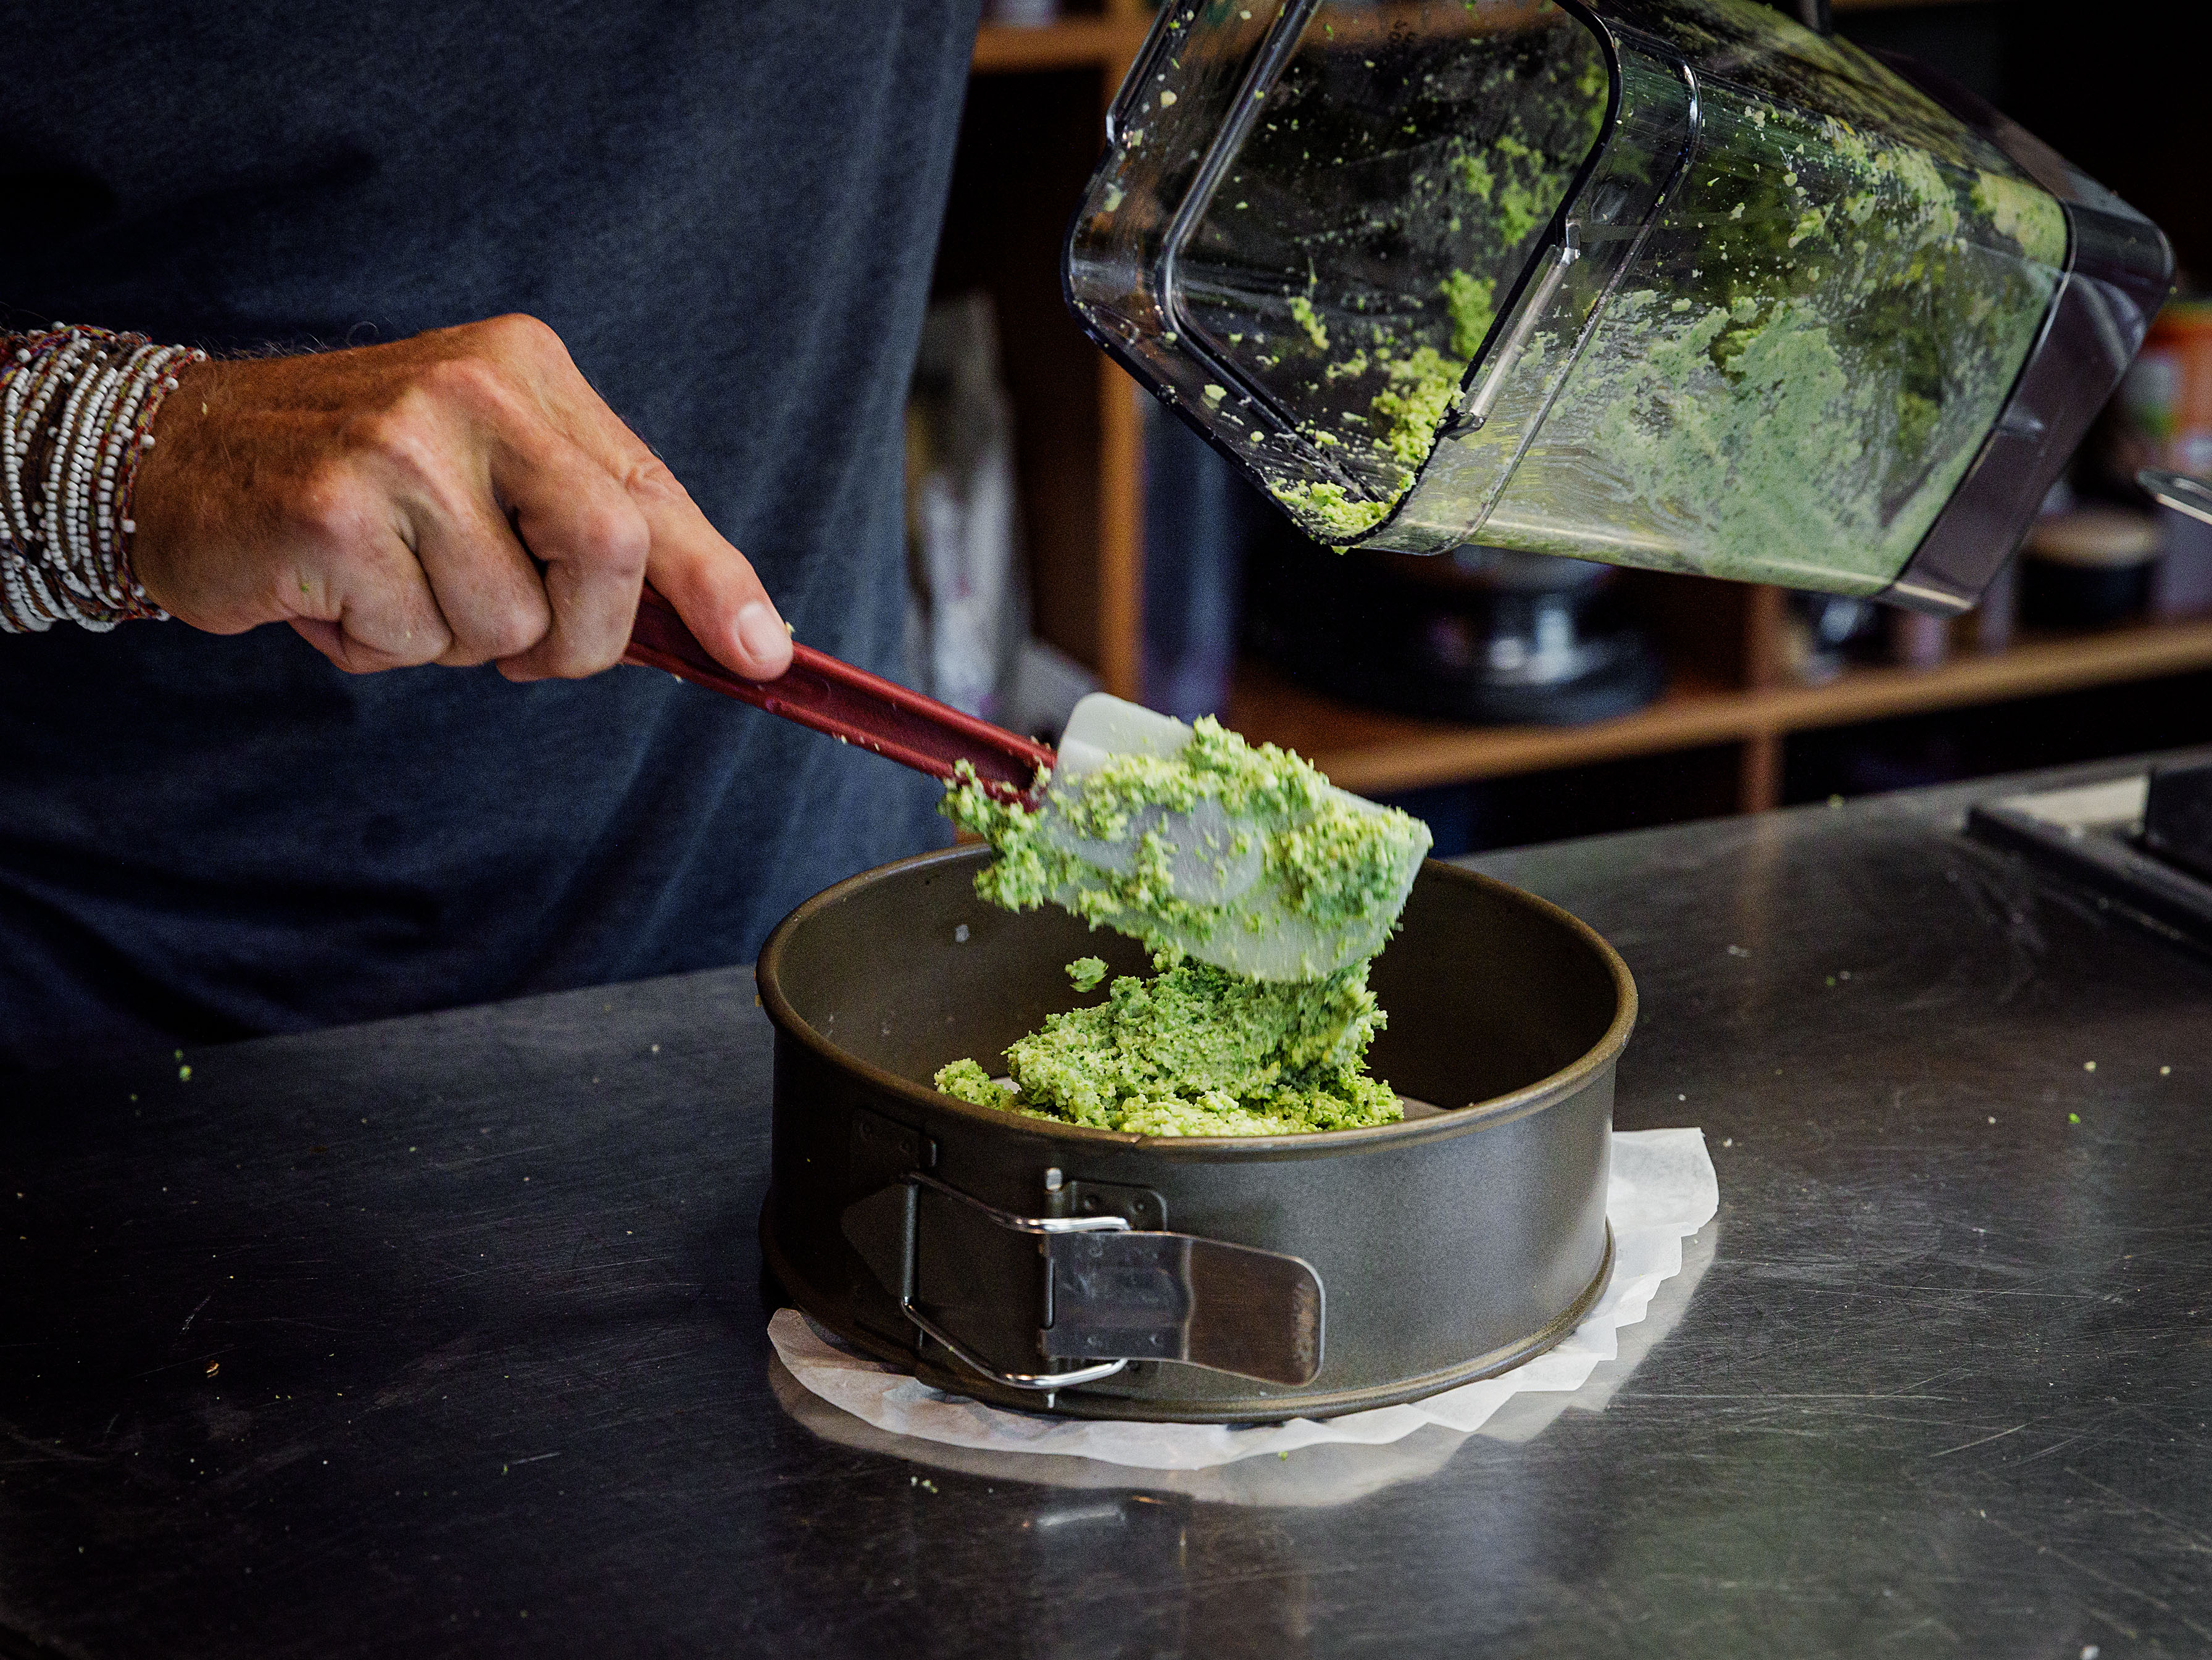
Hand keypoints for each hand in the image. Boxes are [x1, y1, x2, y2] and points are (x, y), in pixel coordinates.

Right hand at [128, 314, 793, 681]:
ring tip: (392, 586)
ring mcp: (400, 445)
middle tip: (521, 643)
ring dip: (457, 642)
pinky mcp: (333, 511)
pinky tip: (335, 593)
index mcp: (528, 372)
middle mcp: (473, 390)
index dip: (717, 585)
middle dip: (580, 635)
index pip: (652, 495)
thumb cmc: (361, 484)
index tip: (763, 655)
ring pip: (508, 621)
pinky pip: (416, 641)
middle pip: (610, 553)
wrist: (178, 458)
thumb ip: (594, 536)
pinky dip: (382, 647)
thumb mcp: (493, 477)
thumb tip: (730, 632)